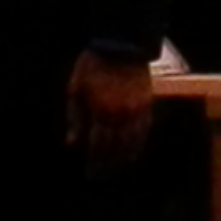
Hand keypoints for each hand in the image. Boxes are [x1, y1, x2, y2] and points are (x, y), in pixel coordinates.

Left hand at [65, 50, 152, 178]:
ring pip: (133, 144)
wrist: (121, 45)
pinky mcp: (147, 105)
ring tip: (116, 169)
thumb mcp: (76, 89)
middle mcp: (122, 116)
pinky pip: (144, 132)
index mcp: (102, 112)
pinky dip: (138, 145)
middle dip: (109, 165)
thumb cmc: (94, 66)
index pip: (99, 147)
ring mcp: (137, 111)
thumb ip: (75, 118)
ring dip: (124, 159)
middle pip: (117, 150)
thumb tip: (72, 143)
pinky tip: (132, 152)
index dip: (95, 162)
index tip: (90, 172)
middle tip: (101, 175)